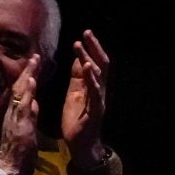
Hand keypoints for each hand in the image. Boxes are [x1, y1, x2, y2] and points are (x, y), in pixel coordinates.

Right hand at [0, 55, 40, 174]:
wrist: (9, 170)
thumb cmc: (18, 154)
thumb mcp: (26, 131)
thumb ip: (29, 116)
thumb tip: (34, 103)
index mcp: (16, 115)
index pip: (21, 92)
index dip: (28, 77)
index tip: (34, 64)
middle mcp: (12, 113)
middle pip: (19, 88)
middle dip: (27, 71)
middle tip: (35, 56)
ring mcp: (14, 118)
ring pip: (19, 93)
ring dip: (27, 76)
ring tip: (33, 62)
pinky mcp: (18, 125)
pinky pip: (22, 105)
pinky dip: (26, 92)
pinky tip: (31, 81)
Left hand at [62, 30, 109, 167]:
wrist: (81, 142)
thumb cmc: (77, 118)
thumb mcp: (74, 93)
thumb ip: (77, 77)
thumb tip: (78, 59)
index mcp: (91, 85)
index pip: (93, 62)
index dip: (90, 48)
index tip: (84, 34)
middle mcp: (98, 90)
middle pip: (100, 64)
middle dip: (93, 48)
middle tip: (87, 32)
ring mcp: (98, 99)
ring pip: (97, 76)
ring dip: (89, 59)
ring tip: (81, 46)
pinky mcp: (95, 110)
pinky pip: (95, 92)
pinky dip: (92, 79)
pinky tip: (87, 68)